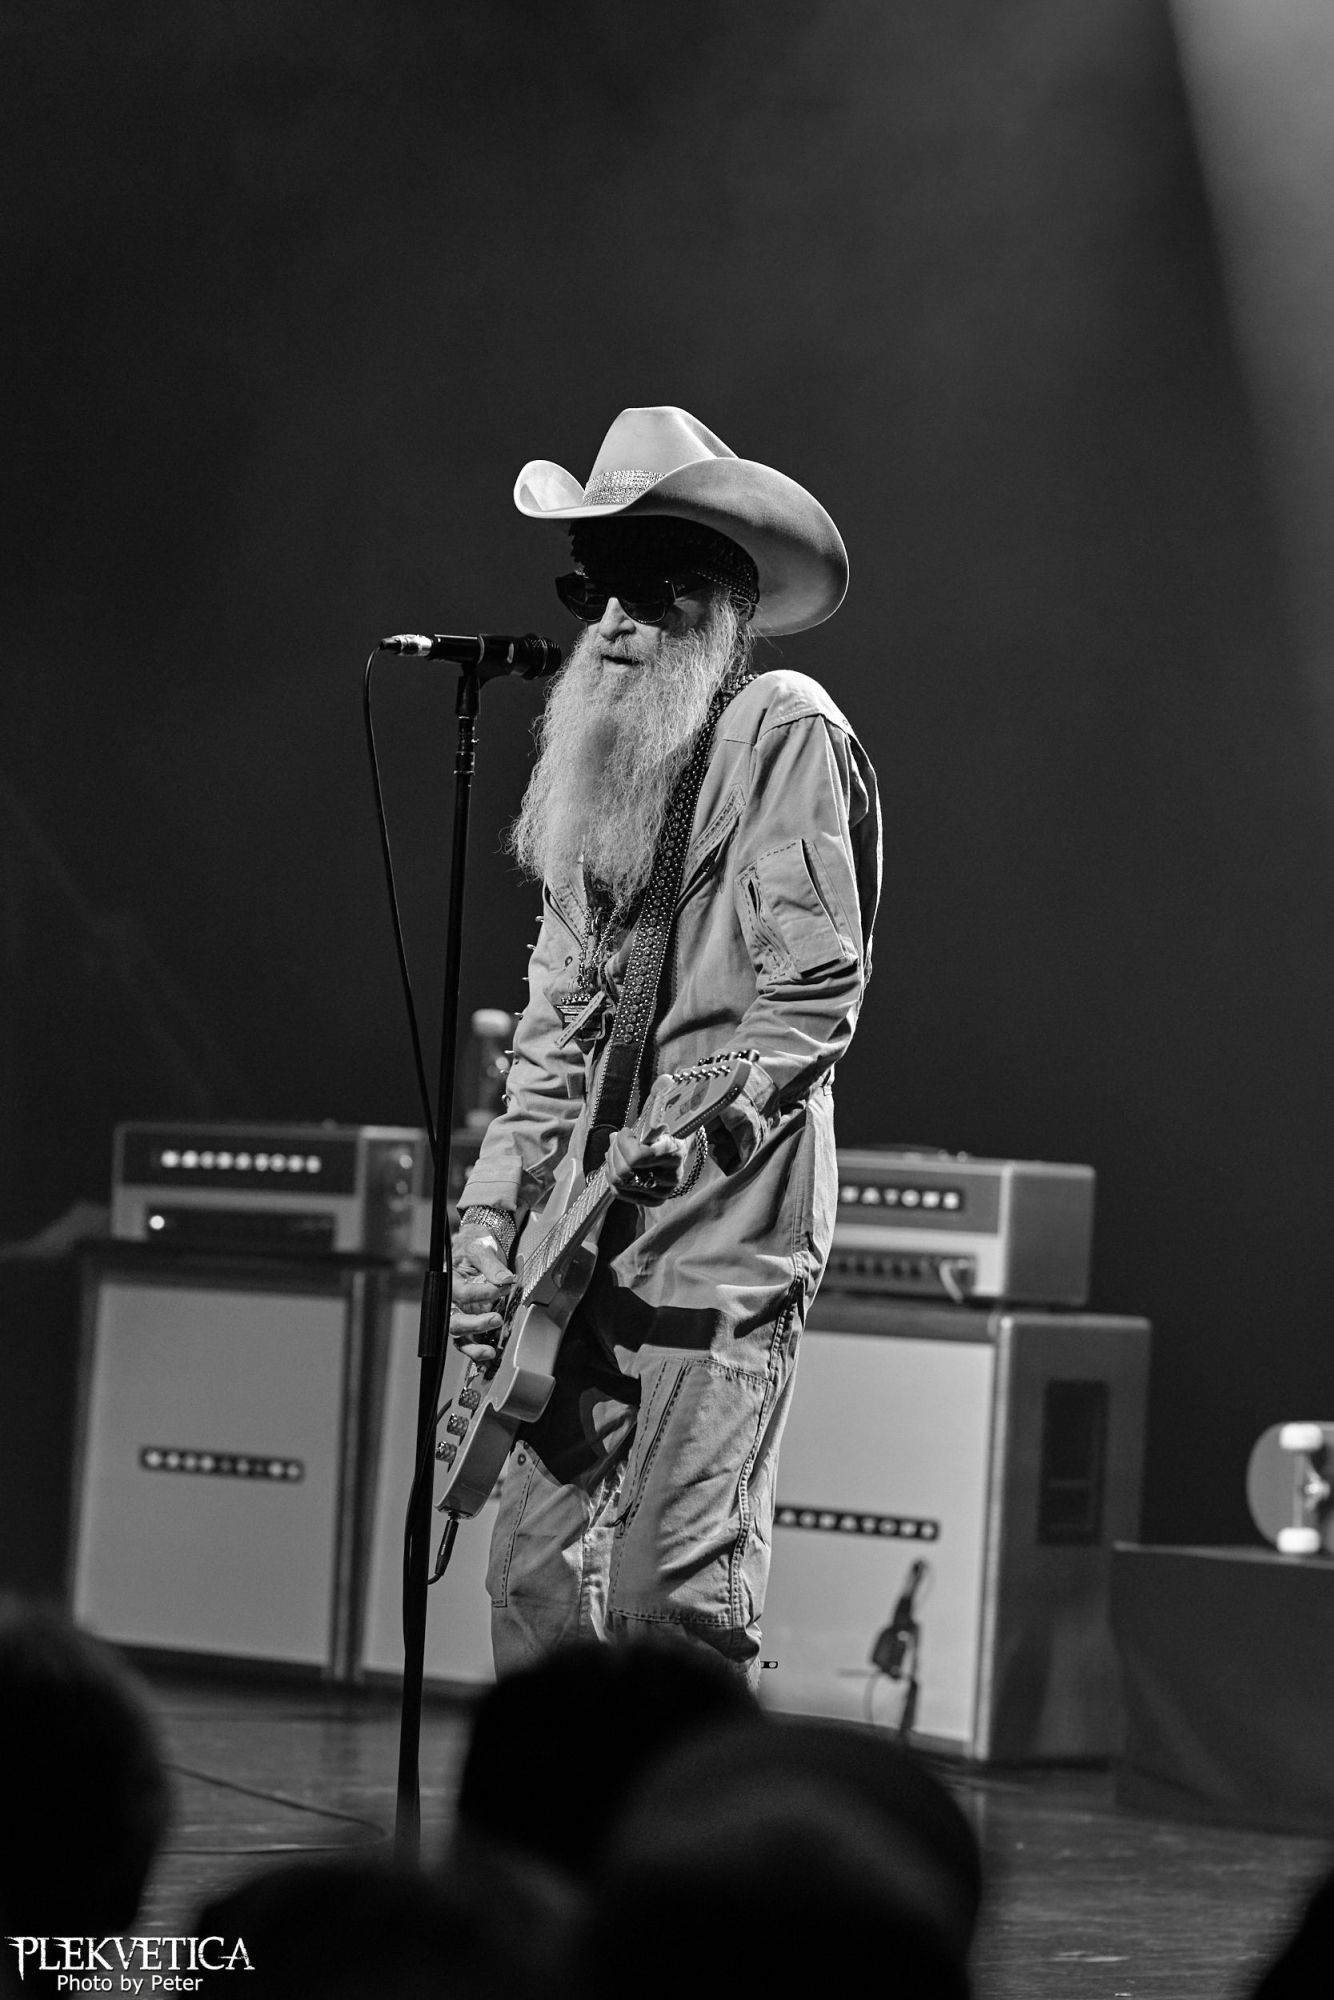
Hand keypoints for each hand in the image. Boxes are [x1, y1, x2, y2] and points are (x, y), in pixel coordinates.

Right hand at [450, 1229, 514, 1365]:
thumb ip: (491, 1264)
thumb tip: (505, 1279)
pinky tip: (491, 1353)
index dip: (483, 1292)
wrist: (477, 1245)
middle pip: (456, 1321)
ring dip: (474, 1345)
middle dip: (475, 1324)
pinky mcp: (472, 1321)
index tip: (503, 1286)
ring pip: (460, 1336)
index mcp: (450, 1282)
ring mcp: (461, 1313)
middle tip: (496, 1319)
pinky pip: (470, 1340)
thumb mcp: (481, 1248)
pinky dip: (478, 1349)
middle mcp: (452, 1301)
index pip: (463, 1293)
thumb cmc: (475, 1245)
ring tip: (490, 1350)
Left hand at [607, 1125, 693, 1206]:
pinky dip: (612, 1176)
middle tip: (617, 1139)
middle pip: (625, 1171)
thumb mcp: (660, 1127)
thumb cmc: (668, 1137)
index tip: (625, 1132)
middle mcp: (669, 1178)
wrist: (680, 1153)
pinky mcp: (651, 1201)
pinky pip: (619, 1192)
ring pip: (618, 1182)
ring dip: (611, 1163)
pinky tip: (615, 1164)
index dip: (624, 1143)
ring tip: (614, 1150)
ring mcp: (660, 1193)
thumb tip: (615, 1137)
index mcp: (674, 1155)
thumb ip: (640, 1130)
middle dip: (615, 1151)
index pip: (637, 1157)